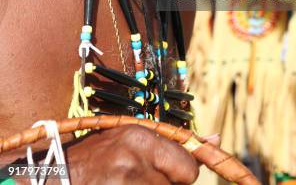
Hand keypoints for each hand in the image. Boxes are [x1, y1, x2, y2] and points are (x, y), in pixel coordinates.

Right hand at [66, 125, 198, 183]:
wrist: (56, 178)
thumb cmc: (98, 156)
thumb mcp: (132, 138)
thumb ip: (172, 142)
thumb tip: (215, 138)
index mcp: (141, 139)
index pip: (189, 170)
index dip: (181, 174)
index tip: (166, 173)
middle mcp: (136, 163)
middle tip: (142, 179)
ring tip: (128, 183)